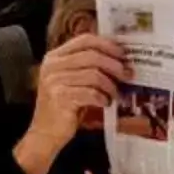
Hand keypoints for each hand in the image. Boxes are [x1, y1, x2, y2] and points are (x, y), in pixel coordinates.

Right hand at [13, 30, 131, 173]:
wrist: (45, 133)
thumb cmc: (65, 106)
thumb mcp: (73, 80)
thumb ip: (88, 66)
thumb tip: (121, 58)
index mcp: (55, 56)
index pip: (85, 40)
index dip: (107, 45)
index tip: (124, 54)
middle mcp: (52, 65)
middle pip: (92, 56)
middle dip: (114, 65)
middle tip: (128, 74)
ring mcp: (54, 81)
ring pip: (94, 75)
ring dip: (110, 85)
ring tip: (114, 94)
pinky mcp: (60, 98)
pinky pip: (91, 93)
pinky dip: (102, 98)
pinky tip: (105, 103)